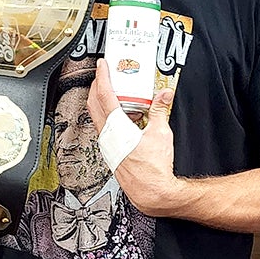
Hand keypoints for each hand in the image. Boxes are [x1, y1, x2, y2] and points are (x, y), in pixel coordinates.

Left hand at [90, 58, 183, 215]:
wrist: (151, 192)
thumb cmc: (154, 168)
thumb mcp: (161, 134)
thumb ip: (160, 110)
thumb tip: (164, 94)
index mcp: (117, 128)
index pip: (105, 96)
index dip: (103, 78)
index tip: (102, 66)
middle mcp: (106, 136)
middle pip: (95, 104)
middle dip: (98, 86)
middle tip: (104, 75)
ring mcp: (106, 146)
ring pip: (98, 117)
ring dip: (103, 102)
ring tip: (116, 93)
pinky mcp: (110, 153)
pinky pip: (105, 129)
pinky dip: (110, 117)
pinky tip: (124, 117)